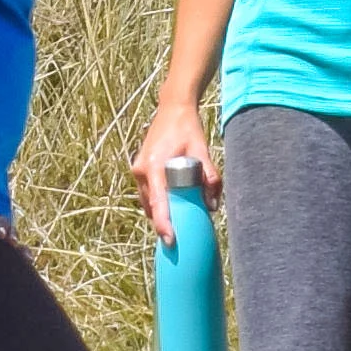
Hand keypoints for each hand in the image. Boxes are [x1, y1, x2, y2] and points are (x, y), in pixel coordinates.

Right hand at [136, 104, 209, 237]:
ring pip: (148, 202)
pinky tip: (170, 207)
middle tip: (180, 237)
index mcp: (154, 167)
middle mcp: (141, 170)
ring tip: (177, 224)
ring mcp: (138, 170)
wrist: (173, 109)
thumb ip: (210, 178)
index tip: (170, 240)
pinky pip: (148, 194)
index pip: (158, 204)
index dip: (163, 224)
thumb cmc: (188, 129)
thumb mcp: (202, 151)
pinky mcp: (140, 169)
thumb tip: (213, 206)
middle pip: (152, 206)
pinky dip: (158, 202)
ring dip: (160, 213)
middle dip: (164, 222)